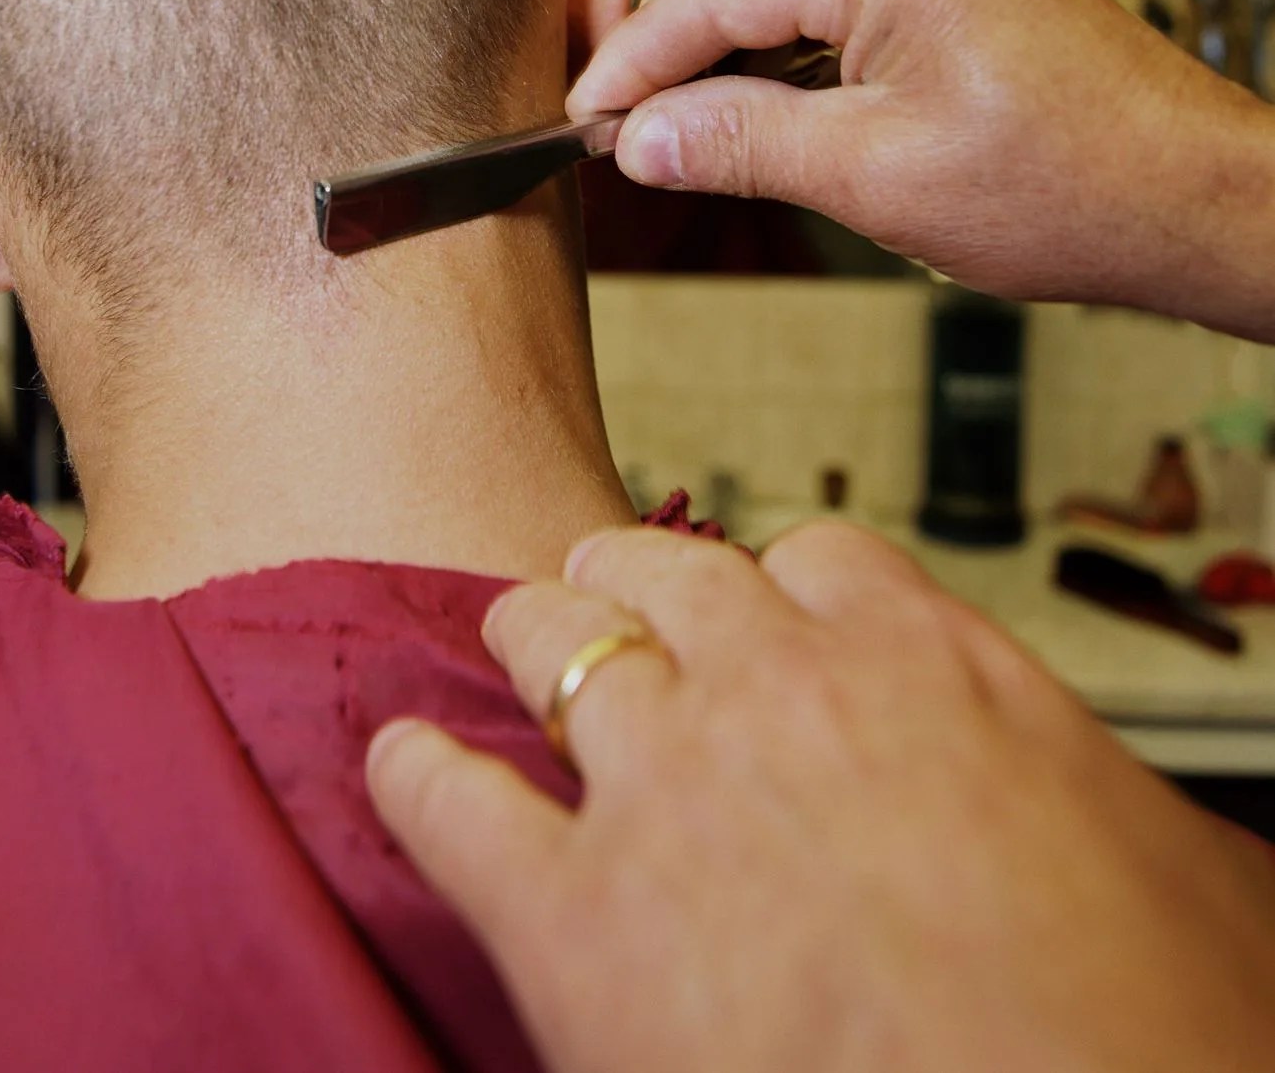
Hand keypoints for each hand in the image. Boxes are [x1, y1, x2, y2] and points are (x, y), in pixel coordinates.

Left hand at [368, 525, 1274, 1072]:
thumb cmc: (1143, 1041)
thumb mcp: (1183, 886)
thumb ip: (1089, 808)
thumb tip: (1128, 832)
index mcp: (930, 667)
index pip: (826, 561)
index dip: (788, 587)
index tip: (773, 613)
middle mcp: (781, 694)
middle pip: (670, 570)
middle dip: (639, 578)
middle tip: (621, 595)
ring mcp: (663, 787)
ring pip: (553, 637)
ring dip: (532, 633)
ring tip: (515, 639)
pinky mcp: (567, 916)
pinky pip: (448, 800)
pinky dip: (417, 778)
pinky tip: (404, 769)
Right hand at [567, 0, 1274, 340]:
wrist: (1196, 199)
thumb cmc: (1070, 190)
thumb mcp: (879, 181)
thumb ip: (746, 144)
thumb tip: (646, 139)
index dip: (638, 57)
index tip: (591, 115)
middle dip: (675, 10)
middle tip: (640, 103)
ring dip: (730, 0)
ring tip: (701, 93)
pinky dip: (790, 7)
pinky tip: (779, 79)